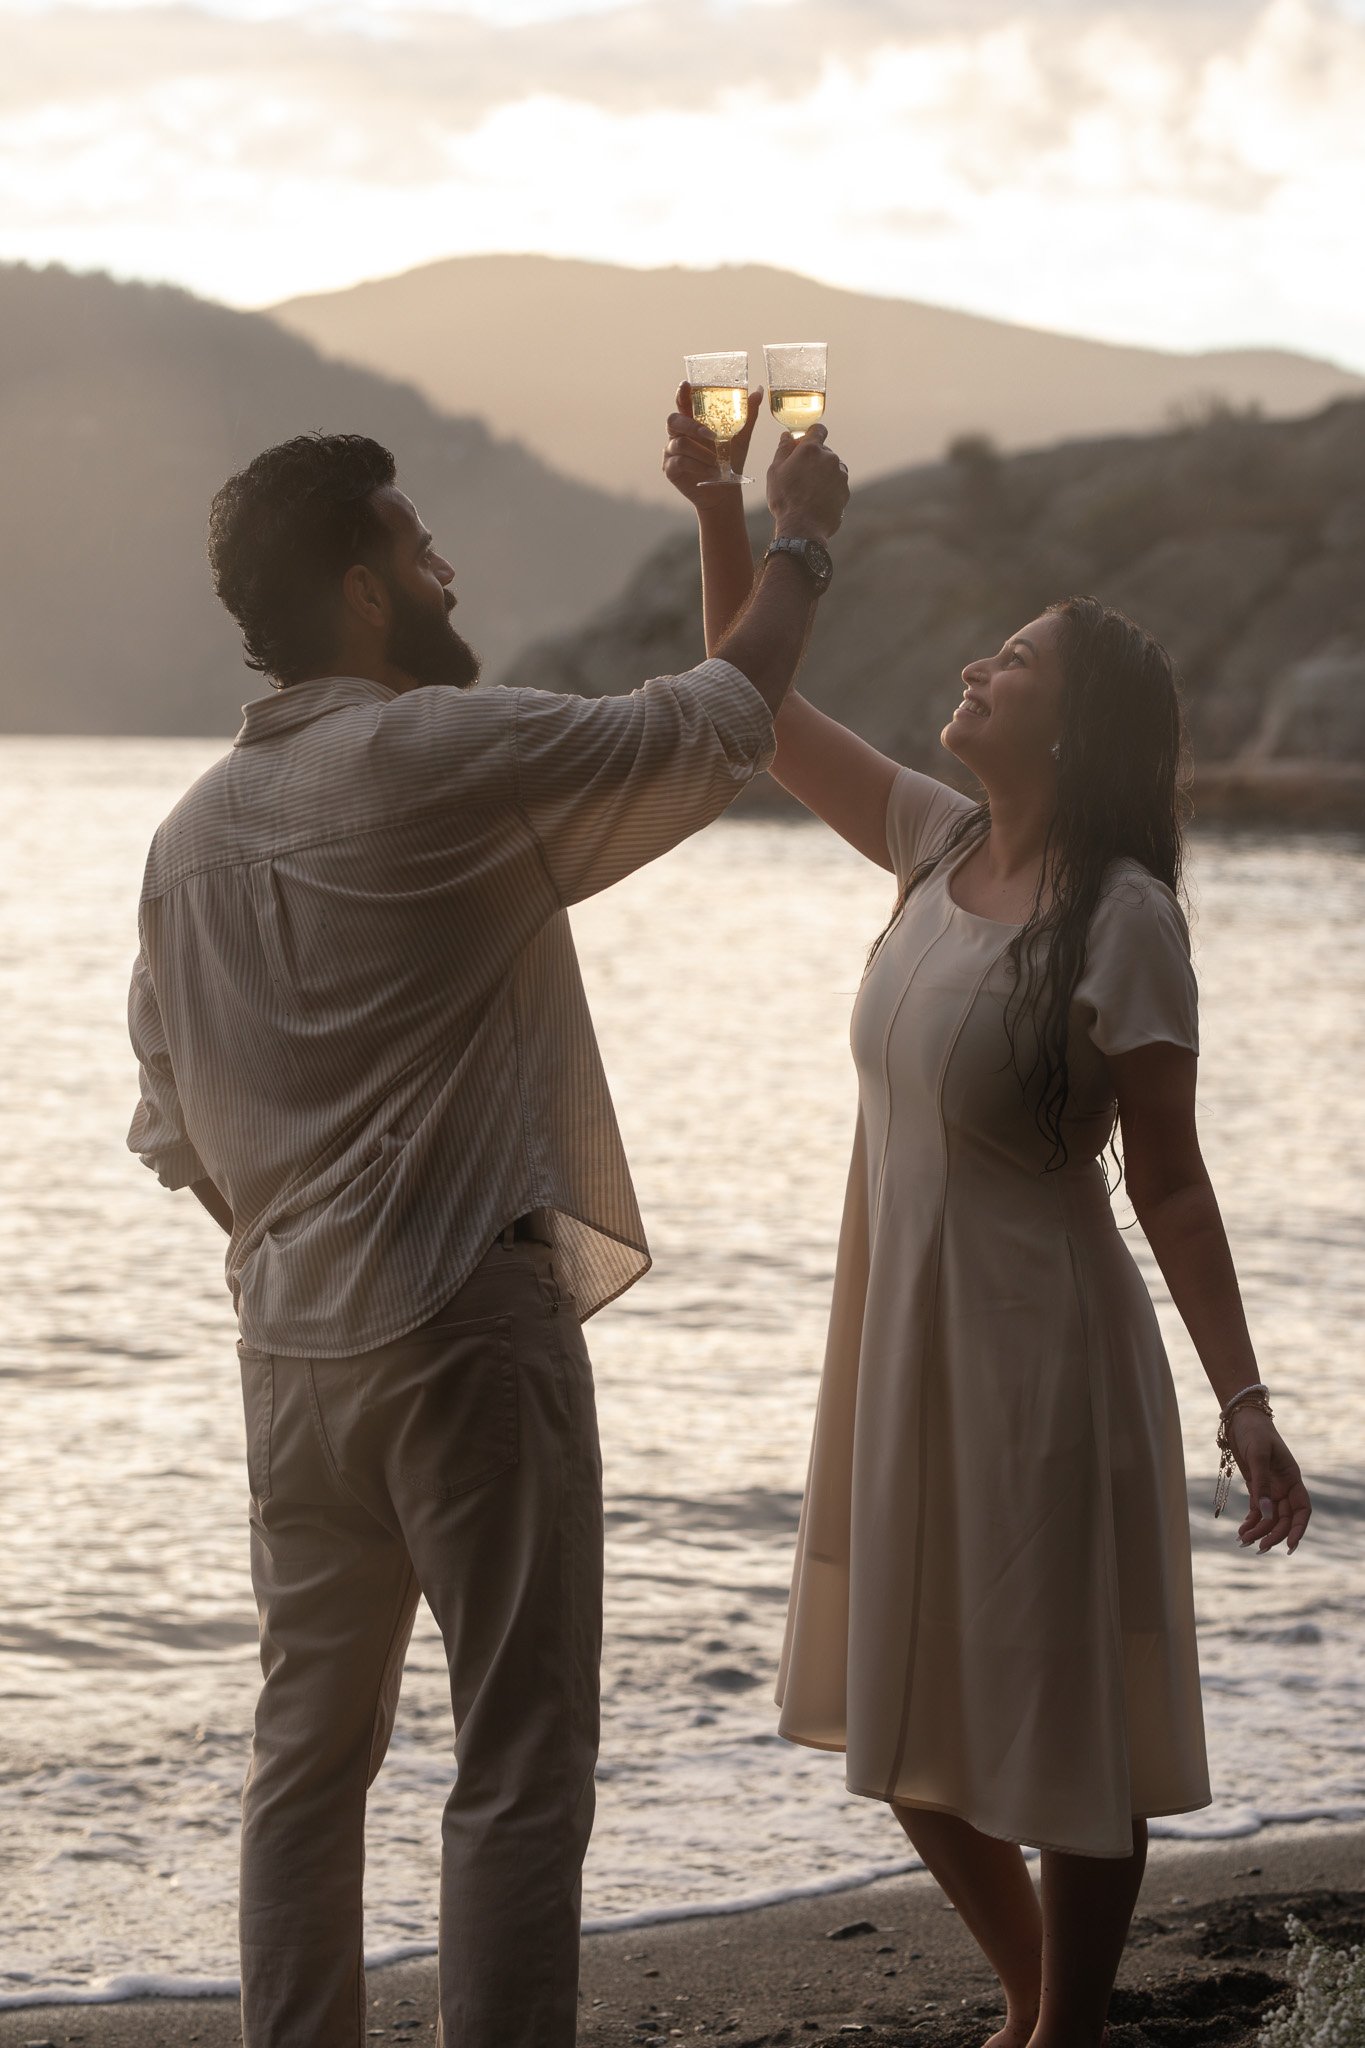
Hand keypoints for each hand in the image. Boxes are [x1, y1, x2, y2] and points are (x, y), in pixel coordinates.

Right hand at [662, 381, 762, 506]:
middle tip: (711, 436)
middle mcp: (678, 434)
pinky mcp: (670, 468)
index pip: (682, 403)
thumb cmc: (730, 461)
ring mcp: (672, 451)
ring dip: (701, 452)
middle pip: (673, 420)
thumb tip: (758, 391)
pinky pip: (680, 461)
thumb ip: (747, 414)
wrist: (725, 492)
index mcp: (692, 422)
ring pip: (679, 443)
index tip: (686, 385)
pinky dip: (697, 466)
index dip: (681, 394)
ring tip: (716, 462)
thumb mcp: (741, 437)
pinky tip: (708, 471)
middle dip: (691, 426)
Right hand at [766, 421, 849, 540]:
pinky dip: (829, 489)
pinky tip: (816, 501)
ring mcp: (840, 475)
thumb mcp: (775, 472)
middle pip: (824, 452)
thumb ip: (783, 450)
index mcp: (811, 449)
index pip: (819, 430)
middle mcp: (829, 458)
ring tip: (808, 492)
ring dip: (823, 474)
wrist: (802, 529)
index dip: (812, 435)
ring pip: (832, 468)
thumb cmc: (785, 499)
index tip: (805, 444)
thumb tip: (787, 436)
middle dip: (814, 460)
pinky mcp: (845, 491)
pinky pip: (837, 485)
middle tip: (800, 477)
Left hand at [1228, 1408, 1310, 1552]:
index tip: (1290, 1545)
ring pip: (1270, 1517)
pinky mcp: (1257, 1488)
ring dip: (1259, 1531)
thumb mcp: (1258, 1455)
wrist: (1241, 1419)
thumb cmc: (1254, 1432)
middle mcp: (1284, 1487)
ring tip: (1243, 1541)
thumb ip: (1262, 1484)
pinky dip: (1251, 1522)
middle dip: (1273, 1534)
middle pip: (1284, 1518)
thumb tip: (1266, 1513)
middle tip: (1259, 1548)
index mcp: (1292, 1478)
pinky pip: (1258, 1511)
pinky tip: (1241, 1532)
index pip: (1302, 1509)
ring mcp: (1271, 1489)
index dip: (1298, 1528)